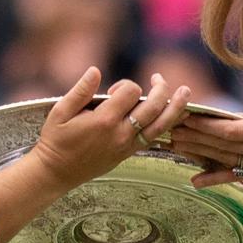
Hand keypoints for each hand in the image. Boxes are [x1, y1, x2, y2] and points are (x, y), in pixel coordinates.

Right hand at [31, 68, 190, 188]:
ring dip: (175, 107)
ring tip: (186, 92)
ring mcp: (127, 146)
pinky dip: (168, 125)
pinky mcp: (128, 154)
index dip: (124, 86)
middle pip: (152, 106)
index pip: (130, 92)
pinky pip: (155, 138)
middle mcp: (120, 133)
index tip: (112, 92)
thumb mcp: (60, 112)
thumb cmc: (56, 140)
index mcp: (104, 120)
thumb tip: (95, 70)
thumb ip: (80, 90)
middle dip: (160, 88)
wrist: (56, 172)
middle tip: (159, 78)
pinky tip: (177, 115)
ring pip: (160, 125)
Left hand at [171, 105, 242, 188]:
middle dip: (193, 134)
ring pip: (223, 157)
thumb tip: (239, 117)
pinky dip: (214, 179)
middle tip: (168, 126)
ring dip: (197, 151)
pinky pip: (235, 176)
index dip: (206, 123)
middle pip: (221, 143)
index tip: (186, 114)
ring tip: (173, 144)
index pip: (231, 128)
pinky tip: (195, 180)